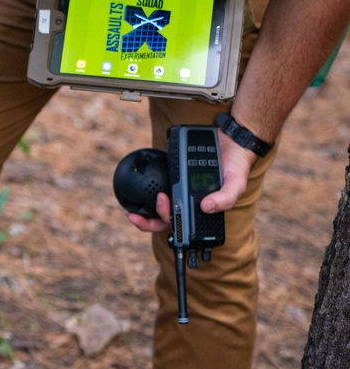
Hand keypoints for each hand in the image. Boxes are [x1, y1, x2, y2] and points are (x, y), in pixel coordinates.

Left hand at [122, 132, 256, 233]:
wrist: (231, 141)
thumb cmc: (235, 167)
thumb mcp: (236, 184)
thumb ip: (225, 198)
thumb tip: (206, 207)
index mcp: (200, 209)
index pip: (182, 225)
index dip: (168, 227)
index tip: (162, 218)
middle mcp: (187, 201)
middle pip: (164, 218)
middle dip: (147, 222)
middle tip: (139, 213)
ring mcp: (178, 187)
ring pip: (157, 204)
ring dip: (143, 209)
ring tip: (132, 209)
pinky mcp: (173, 172)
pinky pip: (157, 183)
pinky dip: (148, 187)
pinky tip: (141, 184)